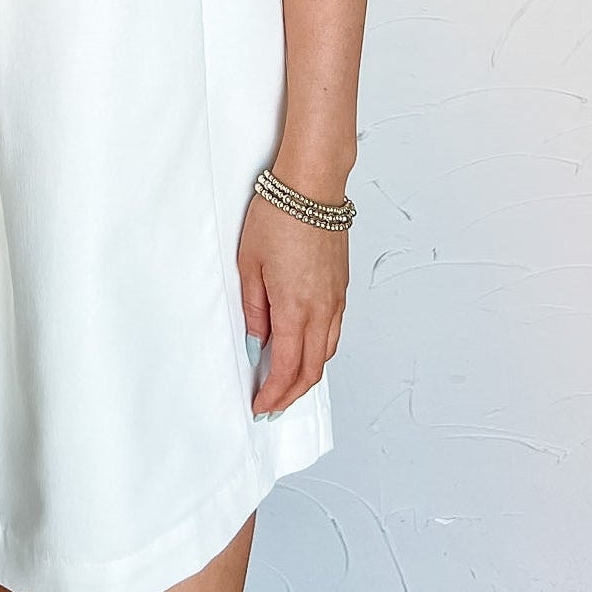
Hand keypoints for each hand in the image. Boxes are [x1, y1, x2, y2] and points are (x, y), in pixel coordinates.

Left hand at [238, 190, 346, 415]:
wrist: (313, 185)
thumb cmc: (279, 215)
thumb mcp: (250, 263)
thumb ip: (254, 309)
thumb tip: (257, 342)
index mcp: (295, 308)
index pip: (286, 368)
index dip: (273, 394)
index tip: (260, 405)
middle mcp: (322, 309)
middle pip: (312, 370)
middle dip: (291, 395)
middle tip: (272, 405)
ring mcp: (336, 299)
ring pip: (326, 353)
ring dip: (307, 375)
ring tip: (286, 384)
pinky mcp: (341, 287)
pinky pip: (334, 331)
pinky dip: (319, 351)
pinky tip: (304, 349)